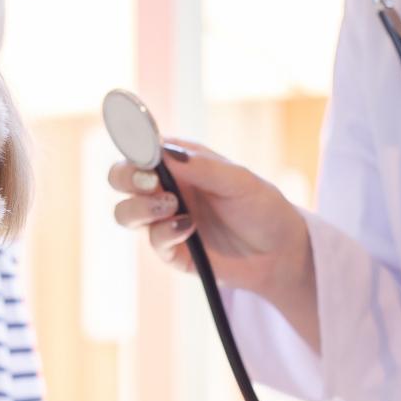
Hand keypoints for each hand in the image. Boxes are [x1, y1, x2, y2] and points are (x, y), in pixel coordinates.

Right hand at [107, 140, 316, 337]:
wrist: (280, 254)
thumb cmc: (263, 208)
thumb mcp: (240, 180)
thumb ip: (202, 166)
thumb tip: (163, 151)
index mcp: (179, 162)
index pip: (140, 147)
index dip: (132, 146)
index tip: (143, 154)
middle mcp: (166, 188)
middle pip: (120, 178)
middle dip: (126, 178)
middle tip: (151, 183)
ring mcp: (165, 220)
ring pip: (124, 213)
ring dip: (140, 208)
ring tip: (172, 207)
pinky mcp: (172, 251)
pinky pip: (152, 242)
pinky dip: (165, 234)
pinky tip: (189, 229)